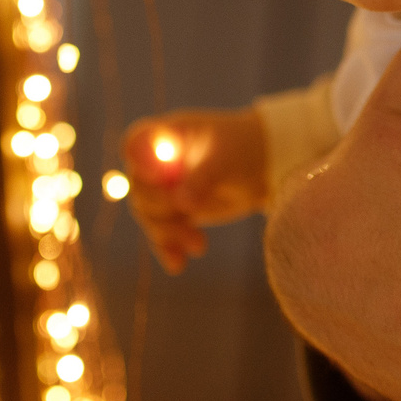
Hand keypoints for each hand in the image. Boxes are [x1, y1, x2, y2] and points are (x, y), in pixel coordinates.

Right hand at [120, 107, 268, 272]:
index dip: (139, 161)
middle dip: (162, 206)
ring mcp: (166, 188)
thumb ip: (202, 178)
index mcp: (167, 135)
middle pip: (140, 187)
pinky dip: (169, 248)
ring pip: (150, 215)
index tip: (158, 176)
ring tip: (199, 245)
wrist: (264, 167)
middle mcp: (159, 162)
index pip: (136, 143)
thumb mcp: (225, 159)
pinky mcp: (177, 212)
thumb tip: (183, 204)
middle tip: (188, 214)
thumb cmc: (244, 148)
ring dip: (169, 232)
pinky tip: (178, 265)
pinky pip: (163, 233)